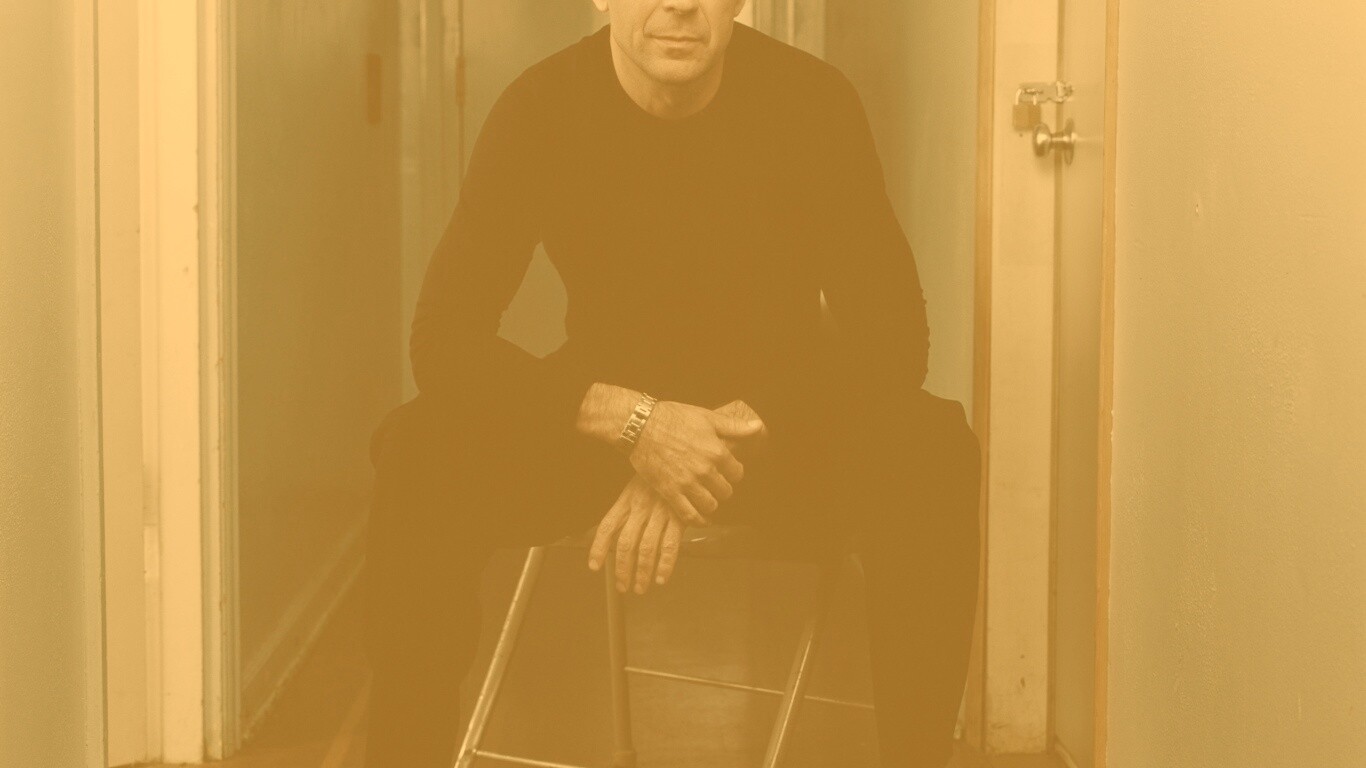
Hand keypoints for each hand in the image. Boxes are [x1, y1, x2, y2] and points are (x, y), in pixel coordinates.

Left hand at [588, 475, 687, 593]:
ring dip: (642, 572)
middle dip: (622, 569)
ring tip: (640, 587)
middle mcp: (641, 507)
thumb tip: (610, 536)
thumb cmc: (657, 479)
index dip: (598, 547)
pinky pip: (670, 545)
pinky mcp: (679, 518)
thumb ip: (623, 511)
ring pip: (647, 548)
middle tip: (622, 586)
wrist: (682, 461)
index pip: (607, 526)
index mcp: (626, 500)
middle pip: (626, 543)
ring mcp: (660, 513)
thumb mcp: (634, 488)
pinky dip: (665, 565)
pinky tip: (661, 578)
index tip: (595, 565)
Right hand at [628, 400, 763, 524]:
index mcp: (717, 451)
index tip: (726, 471)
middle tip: (715, 484)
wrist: (640, 425)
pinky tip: (700, 517)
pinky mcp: (670, 492)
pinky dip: (698, 520)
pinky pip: (690, 516)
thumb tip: (757, 426)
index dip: (733, 472)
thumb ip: (734, 426)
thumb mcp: (707, 417)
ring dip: (711, 503)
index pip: (738, 473)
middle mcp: (704, 470)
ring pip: (711, 505)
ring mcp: (687, 483)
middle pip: (726, 492)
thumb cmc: (673, 417)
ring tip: (706, 496)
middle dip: (723, 488)